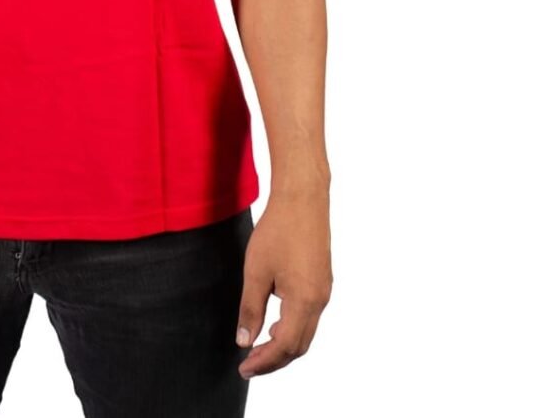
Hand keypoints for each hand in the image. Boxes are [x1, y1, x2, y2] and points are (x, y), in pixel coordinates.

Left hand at [235, 189, 332, 378]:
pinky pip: (309, 315)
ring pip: (305, 331)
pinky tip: (274, 322)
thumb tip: (244, 341)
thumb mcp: (255, 271)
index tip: (244, 369)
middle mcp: (320, 300)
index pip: (285, 346)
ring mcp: (324, 290)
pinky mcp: (322, 280)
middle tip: (249, 364)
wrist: (302, 199)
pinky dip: (291, 327)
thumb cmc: (278, 230)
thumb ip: (250, 309)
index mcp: (305, 301)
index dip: (264, 362)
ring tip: (258, 348)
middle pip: (299, 345)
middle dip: (274, 359)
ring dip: (283, 345)